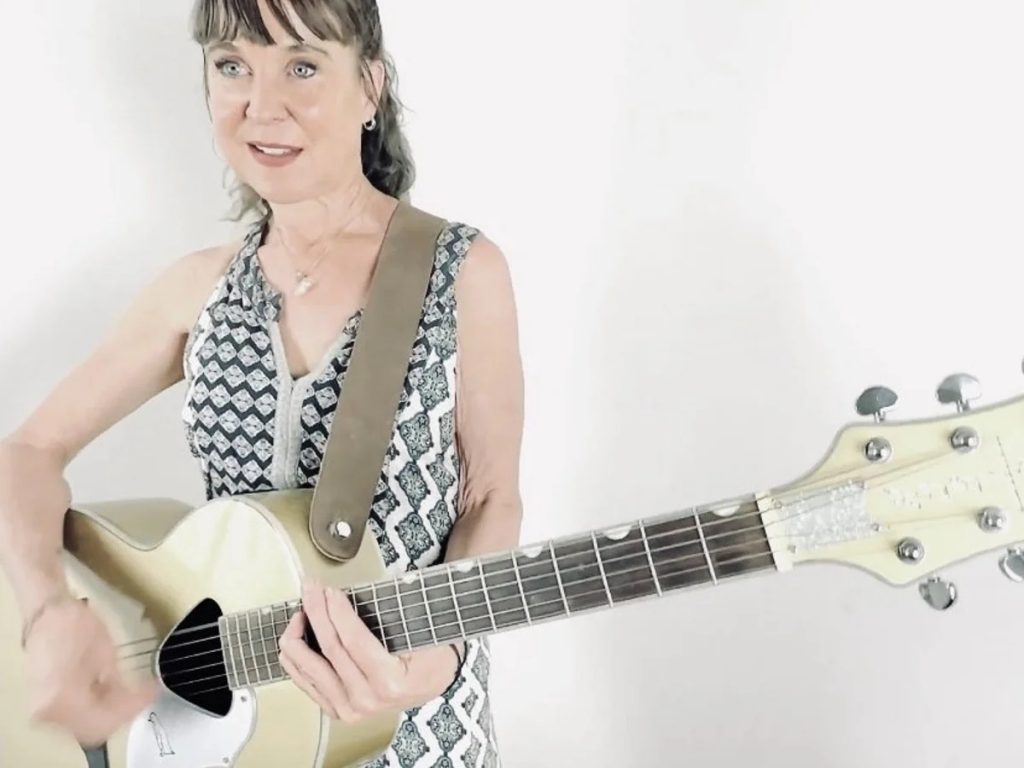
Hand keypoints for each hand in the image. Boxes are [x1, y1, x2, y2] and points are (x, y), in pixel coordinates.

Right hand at [24, 595, 158, 746]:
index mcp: (63, 699)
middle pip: (95, 728)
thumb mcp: (107, 657)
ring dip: (110, 712)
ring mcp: (43, 712)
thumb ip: (119, 688)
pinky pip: (75, 717)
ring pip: (86, 725)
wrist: (47, 613)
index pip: (105, 719)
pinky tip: (112, 694)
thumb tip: (135, 701)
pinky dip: (96, 708)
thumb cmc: (77, 626)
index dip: (133, 707)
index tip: (152, 692)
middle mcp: (49, 713)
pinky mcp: (44, 706)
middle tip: (144, 694)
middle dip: (123, 712)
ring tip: (132, 693)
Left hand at [278, 579, 460, 722]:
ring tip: (300, 610)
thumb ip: (389, 616)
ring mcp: (349, 709)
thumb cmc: (430, 657)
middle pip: (329, 650)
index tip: (329, 590)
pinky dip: (295, 659)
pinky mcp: (337, 710)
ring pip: (309, 668)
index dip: (337, 611)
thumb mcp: (420, 633)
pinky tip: (293, 638)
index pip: (353, 641)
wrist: (431, 684)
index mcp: (389, 682)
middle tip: (310, 587)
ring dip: (298, 635)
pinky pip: (306, 683)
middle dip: (316, 612)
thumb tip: (354, 595)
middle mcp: (366, 700)